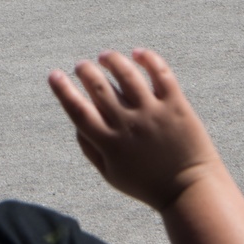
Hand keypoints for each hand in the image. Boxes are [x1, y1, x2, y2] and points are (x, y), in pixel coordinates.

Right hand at [48, 49, 219, 211]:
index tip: (54, 74)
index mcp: (109, 144)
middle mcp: (128, 125)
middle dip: (85, 71)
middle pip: (99, 87)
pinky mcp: (175, 105)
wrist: (189, 190)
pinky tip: (137, 53)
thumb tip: (77, 120)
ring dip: (111, 60)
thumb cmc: (147, 183)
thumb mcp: (110, 174)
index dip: (62, 90)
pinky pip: (160, 73)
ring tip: (105, 57)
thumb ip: (90, 148)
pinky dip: (147, 58)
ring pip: (126, 74)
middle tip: (81, 66)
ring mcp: (152, 112)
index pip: (78, 110)